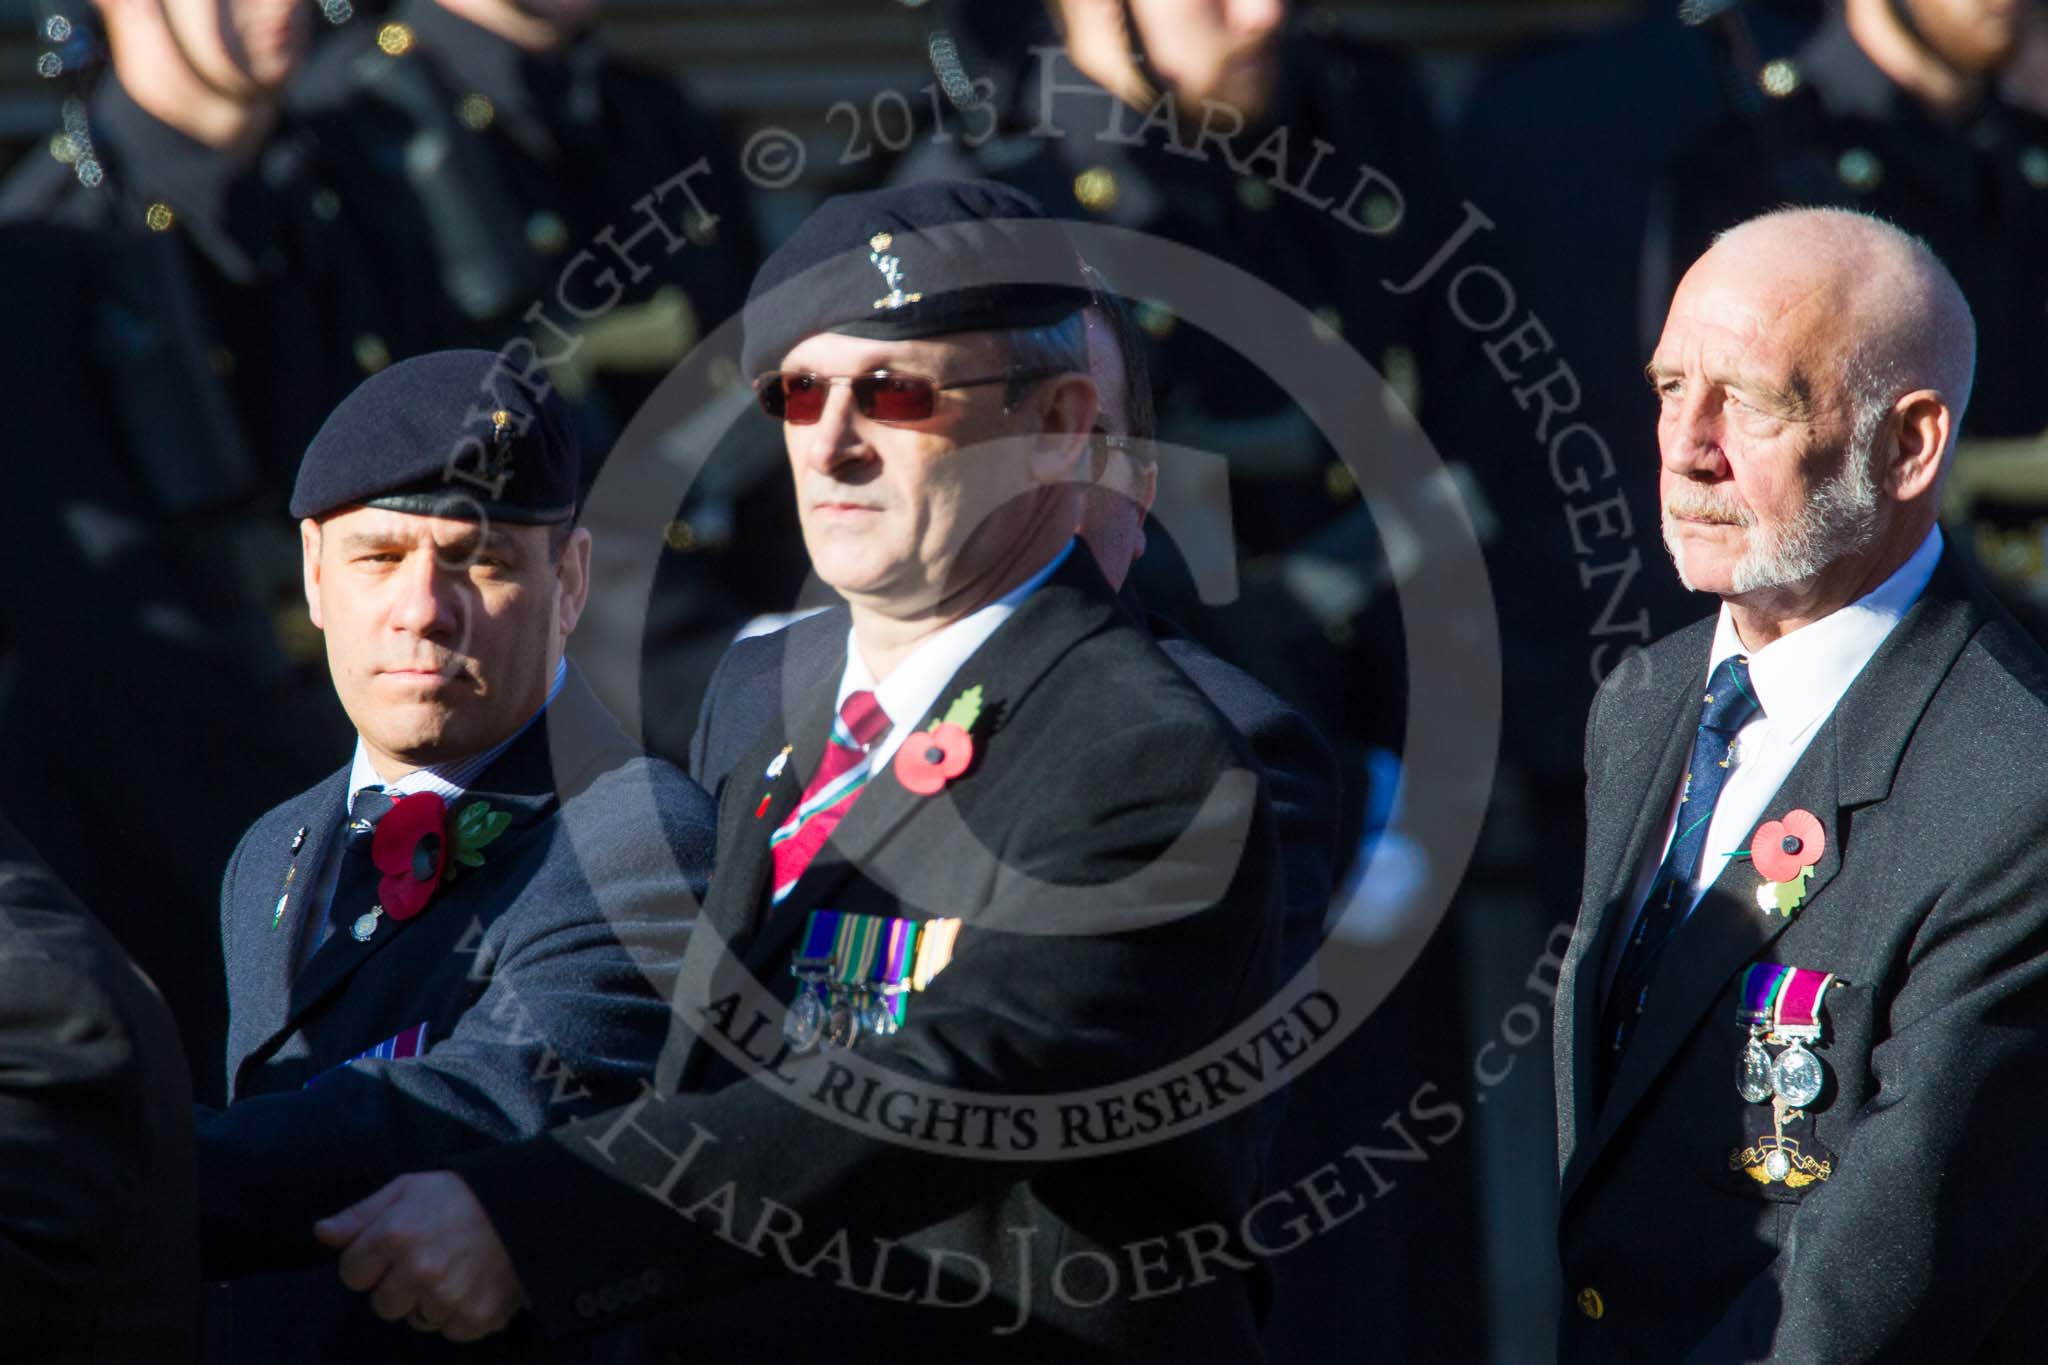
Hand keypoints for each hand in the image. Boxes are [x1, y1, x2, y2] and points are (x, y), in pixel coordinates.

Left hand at [315, 1172, 526, 1341]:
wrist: (530, 1206)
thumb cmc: (463, 1194)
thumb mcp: (409, 1188)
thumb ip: (361, 1214)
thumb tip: (321, 1233)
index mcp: (397, 1235)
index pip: (351, 1273)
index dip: (370, 1260)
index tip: (393, 1248)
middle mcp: (420, 1271)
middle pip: (382, 1305)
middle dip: (398, 1285)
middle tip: (428, 1258)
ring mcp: (449, 1298)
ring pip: (417, 1319)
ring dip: (429, 1301)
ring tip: (455, 1268)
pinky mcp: (477, 1317)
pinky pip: (449, 1330)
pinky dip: (458, 1313)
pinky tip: (473, 1283)